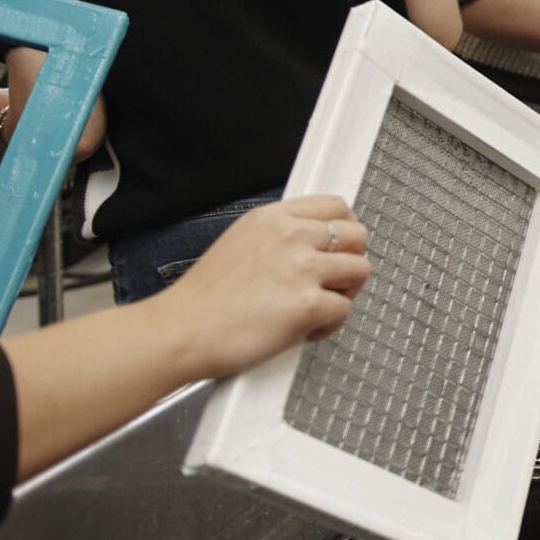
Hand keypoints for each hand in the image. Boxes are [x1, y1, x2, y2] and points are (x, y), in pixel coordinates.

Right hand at [152, 196, 370, 379]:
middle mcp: (291, 236)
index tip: (341, 247)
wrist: (179, 332)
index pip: (337, 206)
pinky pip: (344, 310)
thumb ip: (280, 235)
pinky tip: (302, 329)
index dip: (346, 229)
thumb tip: (315, 240)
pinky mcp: (308, 304)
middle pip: (358, 236)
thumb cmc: (203, 300)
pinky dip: (328, 325)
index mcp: (273, 218)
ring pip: (359, 271)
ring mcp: (302, 269)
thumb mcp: (239, 241)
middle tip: (329, 282)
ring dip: (343, 293)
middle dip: (349, 261)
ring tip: (314, 307)